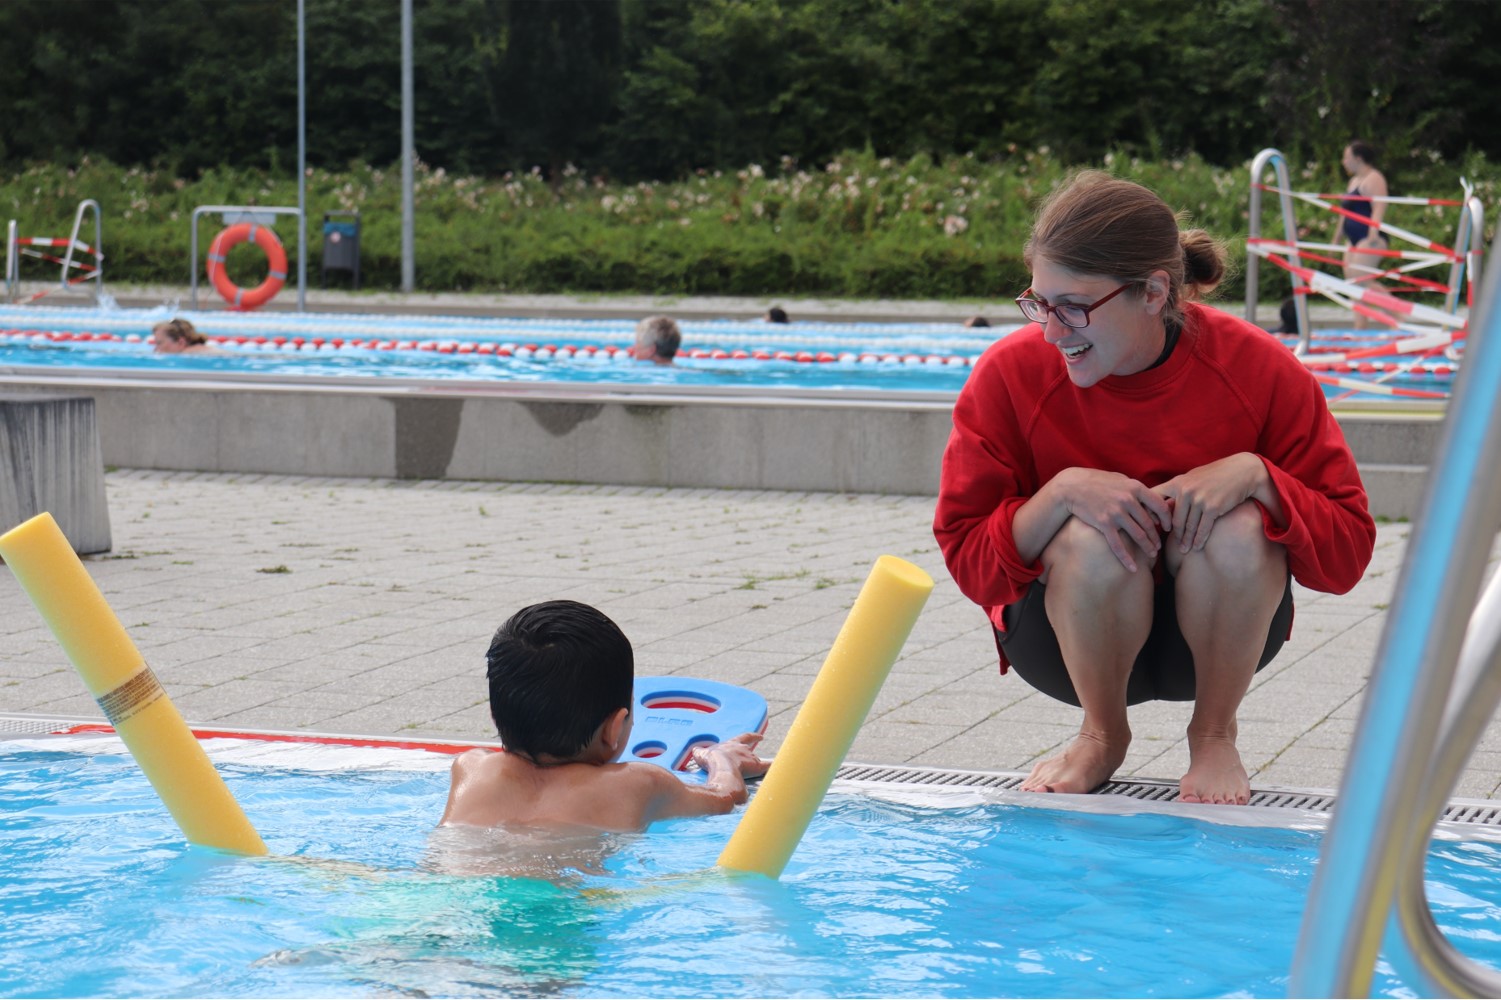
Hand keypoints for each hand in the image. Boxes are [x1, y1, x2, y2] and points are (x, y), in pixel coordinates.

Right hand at [692, 732, 768, 778]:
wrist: (721, 767)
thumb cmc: (712, 760)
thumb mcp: (702, 755)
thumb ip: (700, 753)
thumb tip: (695, 751)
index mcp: (732, 744)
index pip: (744, 738)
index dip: (752, 737)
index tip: (760, 736)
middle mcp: (743, 750)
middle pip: (751, 751)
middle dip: (753, 754)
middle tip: (760, 756)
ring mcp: (751, 759)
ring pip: (759, 761)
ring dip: (760, 766)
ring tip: (769, 769)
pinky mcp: (756, 768)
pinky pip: (768, 767)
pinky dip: (773, 768)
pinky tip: (782, 772)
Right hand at [1053, 467, 1173, 571]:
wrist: (1073, 486)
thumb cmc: (1098, 481)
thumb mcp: (1120, 479)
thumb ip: (1136, 490)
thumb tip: (1152, 502)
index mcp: (1135, 487)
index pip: (1159, 505)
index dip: (1166, 518)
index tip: (1167, 527)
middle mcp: (1128, 500)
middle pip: (1149, 524)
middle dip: (1156, 537)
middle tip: (1158, 546)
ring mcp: (1116, 513)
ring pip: (1138, 535)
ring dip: (1147, 547)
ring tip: (1152, 555)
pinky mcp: (1104, 523)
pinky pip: (1118, 545)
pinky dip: (1126, 558)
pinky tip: (1133, 567)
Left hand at [1152, 453, 1264, 551]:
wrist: (1242, 471)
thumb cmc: (1215, 475)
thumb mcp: (1192, 477)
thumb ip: (1178, 489)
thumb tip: (1163, 504)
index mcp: (1177, 482)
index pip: (1155, 498)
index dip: (1152, 513)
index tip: (1155, 525)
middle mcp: (1185, 491)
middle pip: (1175, 519)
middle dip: (1175, 535)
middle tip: (1174, 546)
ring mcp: (1199, 499)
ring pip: (1189, 526)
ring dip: (1187, 540)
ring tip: (1184, 550)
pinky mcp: (1212, 508)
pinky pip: (1203, 528)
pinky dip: (1199, 540)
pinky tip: (1197, 546)